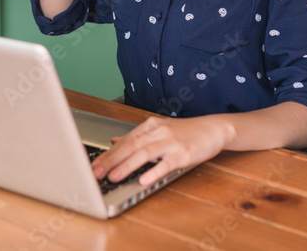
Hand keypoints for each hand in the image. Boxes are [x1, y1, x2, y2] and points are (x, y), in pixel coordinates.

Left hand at [90, 115, 232, 186]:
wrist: (214, 128)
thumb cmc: (186, 132)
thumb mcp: (159, 130)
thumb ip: (137, 137)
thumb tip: (114, 140)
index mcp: (150, 126)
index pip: (124, 141)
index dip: (107, 154)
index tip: (93, 164)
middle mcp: (158, 131)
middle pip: (130, 146)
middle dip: (110, 160)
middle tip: (95, 172)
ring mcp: (171, 142)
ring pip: (144, 153)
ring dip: (126, 166)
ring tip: (113, 176)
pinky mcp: (184, 153)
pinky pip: (167, 163)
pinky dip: (154, 171)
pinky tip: (144, 179)